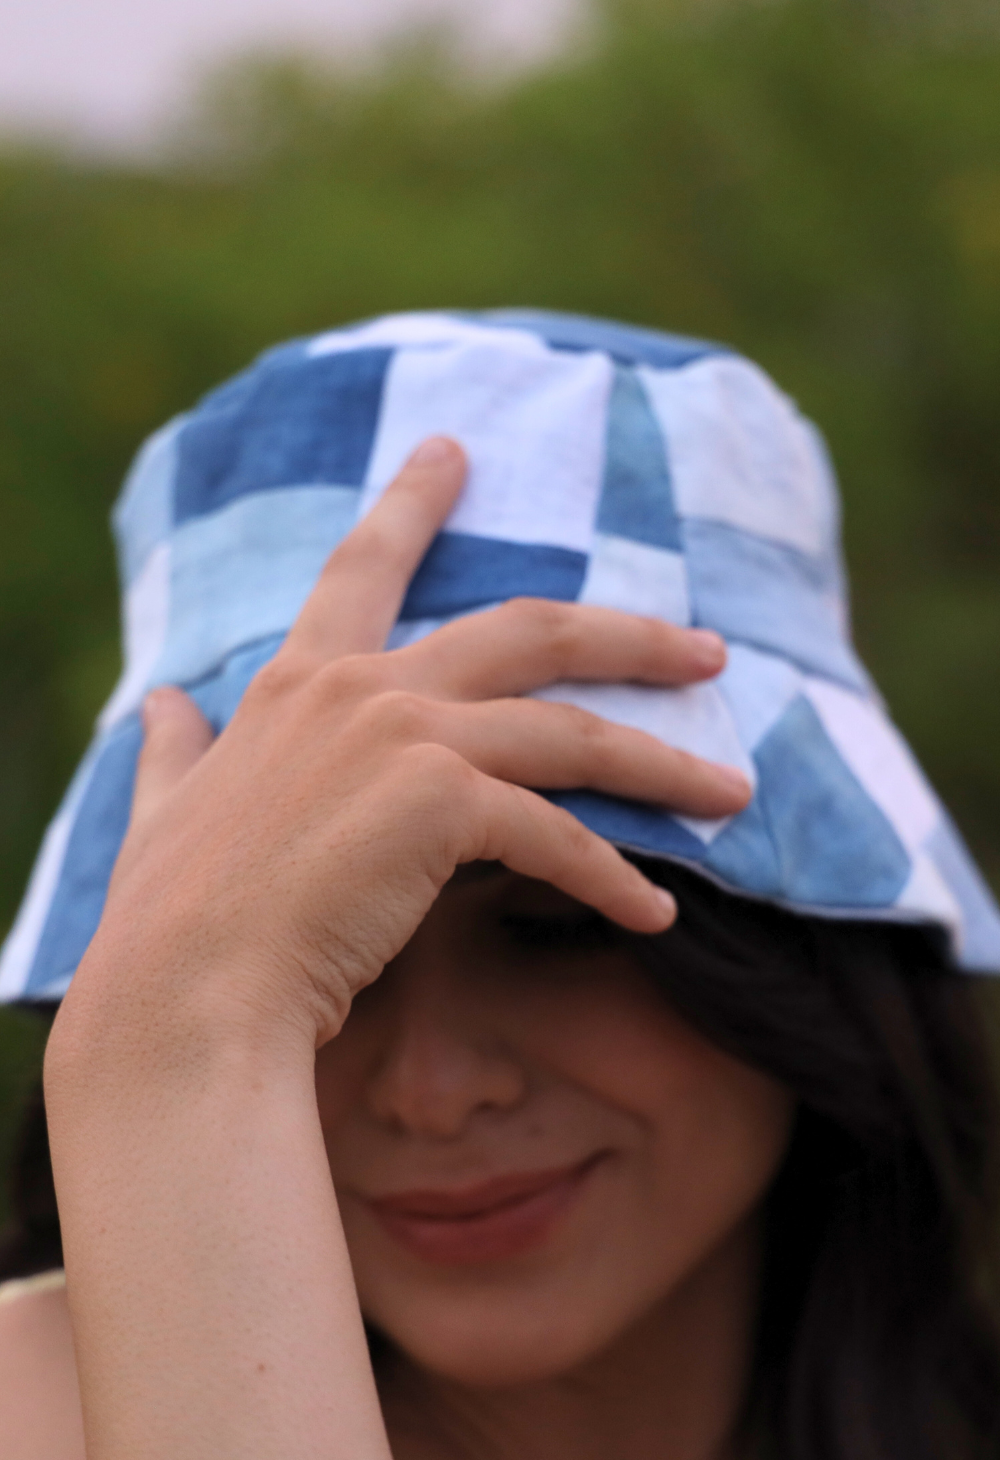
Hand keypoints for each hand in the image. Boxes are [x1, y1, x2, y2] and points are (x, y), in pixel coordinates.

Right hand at [78, 436, 749, 1052]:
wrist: (182, 994)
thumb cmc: (170, 918)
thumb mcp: (162, 812)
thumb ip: (172, 752)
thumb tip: (157, 704)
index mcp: (299, 684)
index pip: (365, 566)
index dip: (413, 503)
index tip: (455, 451)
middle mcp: (361, 688)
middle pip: (531, 629)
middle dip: (632, 635)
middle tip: (707, 650)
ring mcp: (405, 736)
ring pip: (574, 732)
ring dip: (663, 764)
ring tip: (730, 792)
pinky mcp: (441, 803)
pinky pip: (560, 839)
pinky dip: (616, 879)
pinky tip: (657, 913)